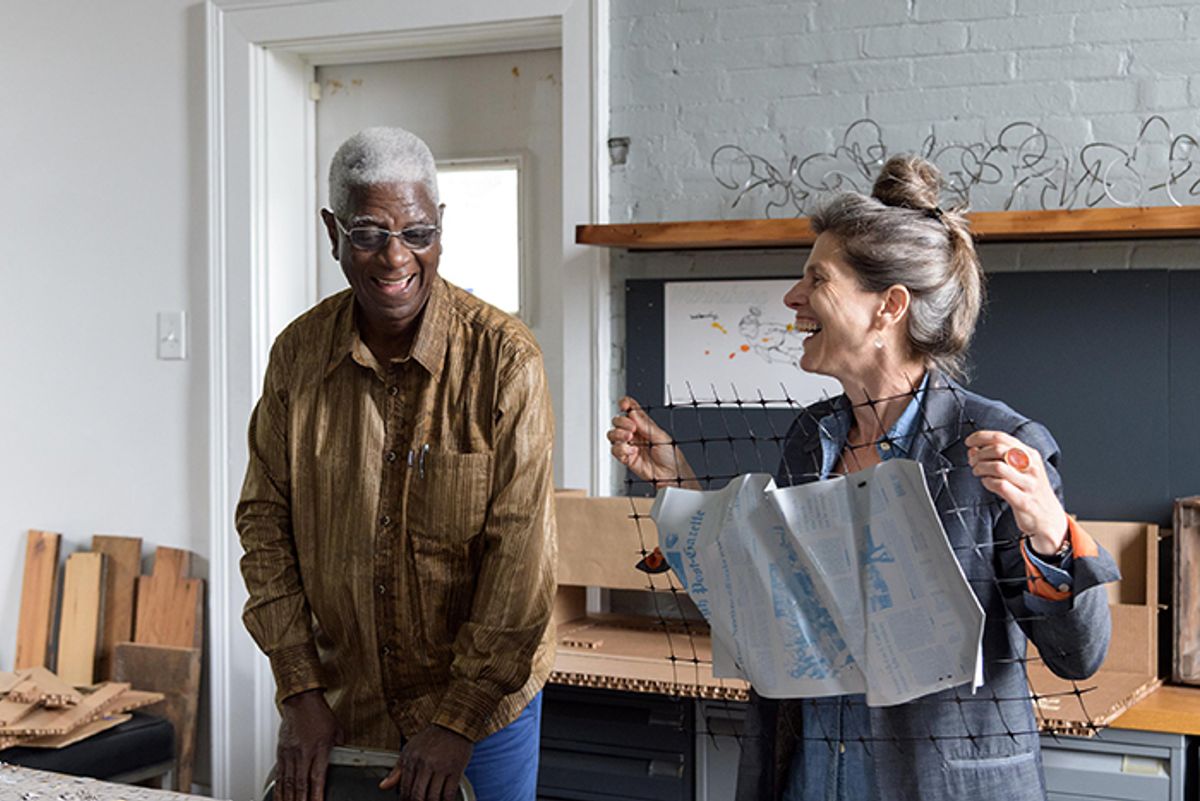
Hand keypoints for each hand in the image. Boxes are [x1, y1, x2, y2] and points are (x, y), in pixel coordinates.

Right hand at [275, 689, 343, 800]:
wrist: (300, 700)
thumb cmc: (319, 713)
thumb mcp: (337, 731)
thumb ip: (339, 748)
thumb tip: (344, 758)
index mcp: (319, 749)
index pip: (317, 778)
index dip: (316, 795)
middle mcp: (302, 753)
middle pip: (300, 785)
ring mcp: (290, 754)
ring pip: (287, 783)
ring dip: (287, 799)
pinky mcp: (281, 752)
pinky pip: (279, 775)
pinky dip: (279, 789)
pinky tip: (278, 797)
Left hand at [380, 725, 472, 800]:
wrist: (453, 725)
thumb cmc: (430, 738)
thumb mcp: (409, 750)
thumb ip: (397, 770)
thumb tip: (383, 786)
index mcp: (412, 760)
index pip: (405, 789)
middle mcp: (425, 764)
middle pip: (418, 796)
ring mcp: (441, 768)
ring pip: (433, 797)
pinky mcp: (456, 769)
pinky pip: (449, 793)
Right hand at [607, 396, 696, 487]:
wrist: (671, 474)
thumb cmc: (670, 455)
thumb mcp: (661, 436)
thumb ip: (645, 425)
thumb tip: (633, 413)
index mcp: (644, 425)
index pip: (631, 410)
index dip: (625, 404)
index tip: (624, 405)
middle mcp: (635, 434)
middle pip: (617, 421)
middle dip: (622, 422)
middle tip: (632, 428)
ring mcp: (629, 445)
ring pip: (612, 434)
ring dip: (619, 434)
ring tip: (630, 438)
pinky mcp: (626, 457)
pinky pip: (615, 450)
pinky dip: (621, 449)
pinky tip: (632, 451)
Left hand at [965, 430, 1067, 554]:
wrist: (1049, 519)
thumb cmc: (1030, 492)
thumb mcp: (1020, 470)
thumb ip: (999, 458)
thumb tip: (974, 449)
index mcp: (1030, 455)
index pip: (1002, 437)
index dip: (981, 437)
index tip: (969, 442)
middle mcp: (1031, 467)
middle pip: (998, 449)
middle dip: (979, 453)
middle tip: (972, 461)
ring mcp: (1028, 484)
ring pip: (997, 466)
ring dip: (980, 468)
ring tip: (978, 472)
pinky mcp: (1023, 500)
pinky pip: (1000, 485)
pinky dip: (987, 482)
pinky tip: (987, 483)